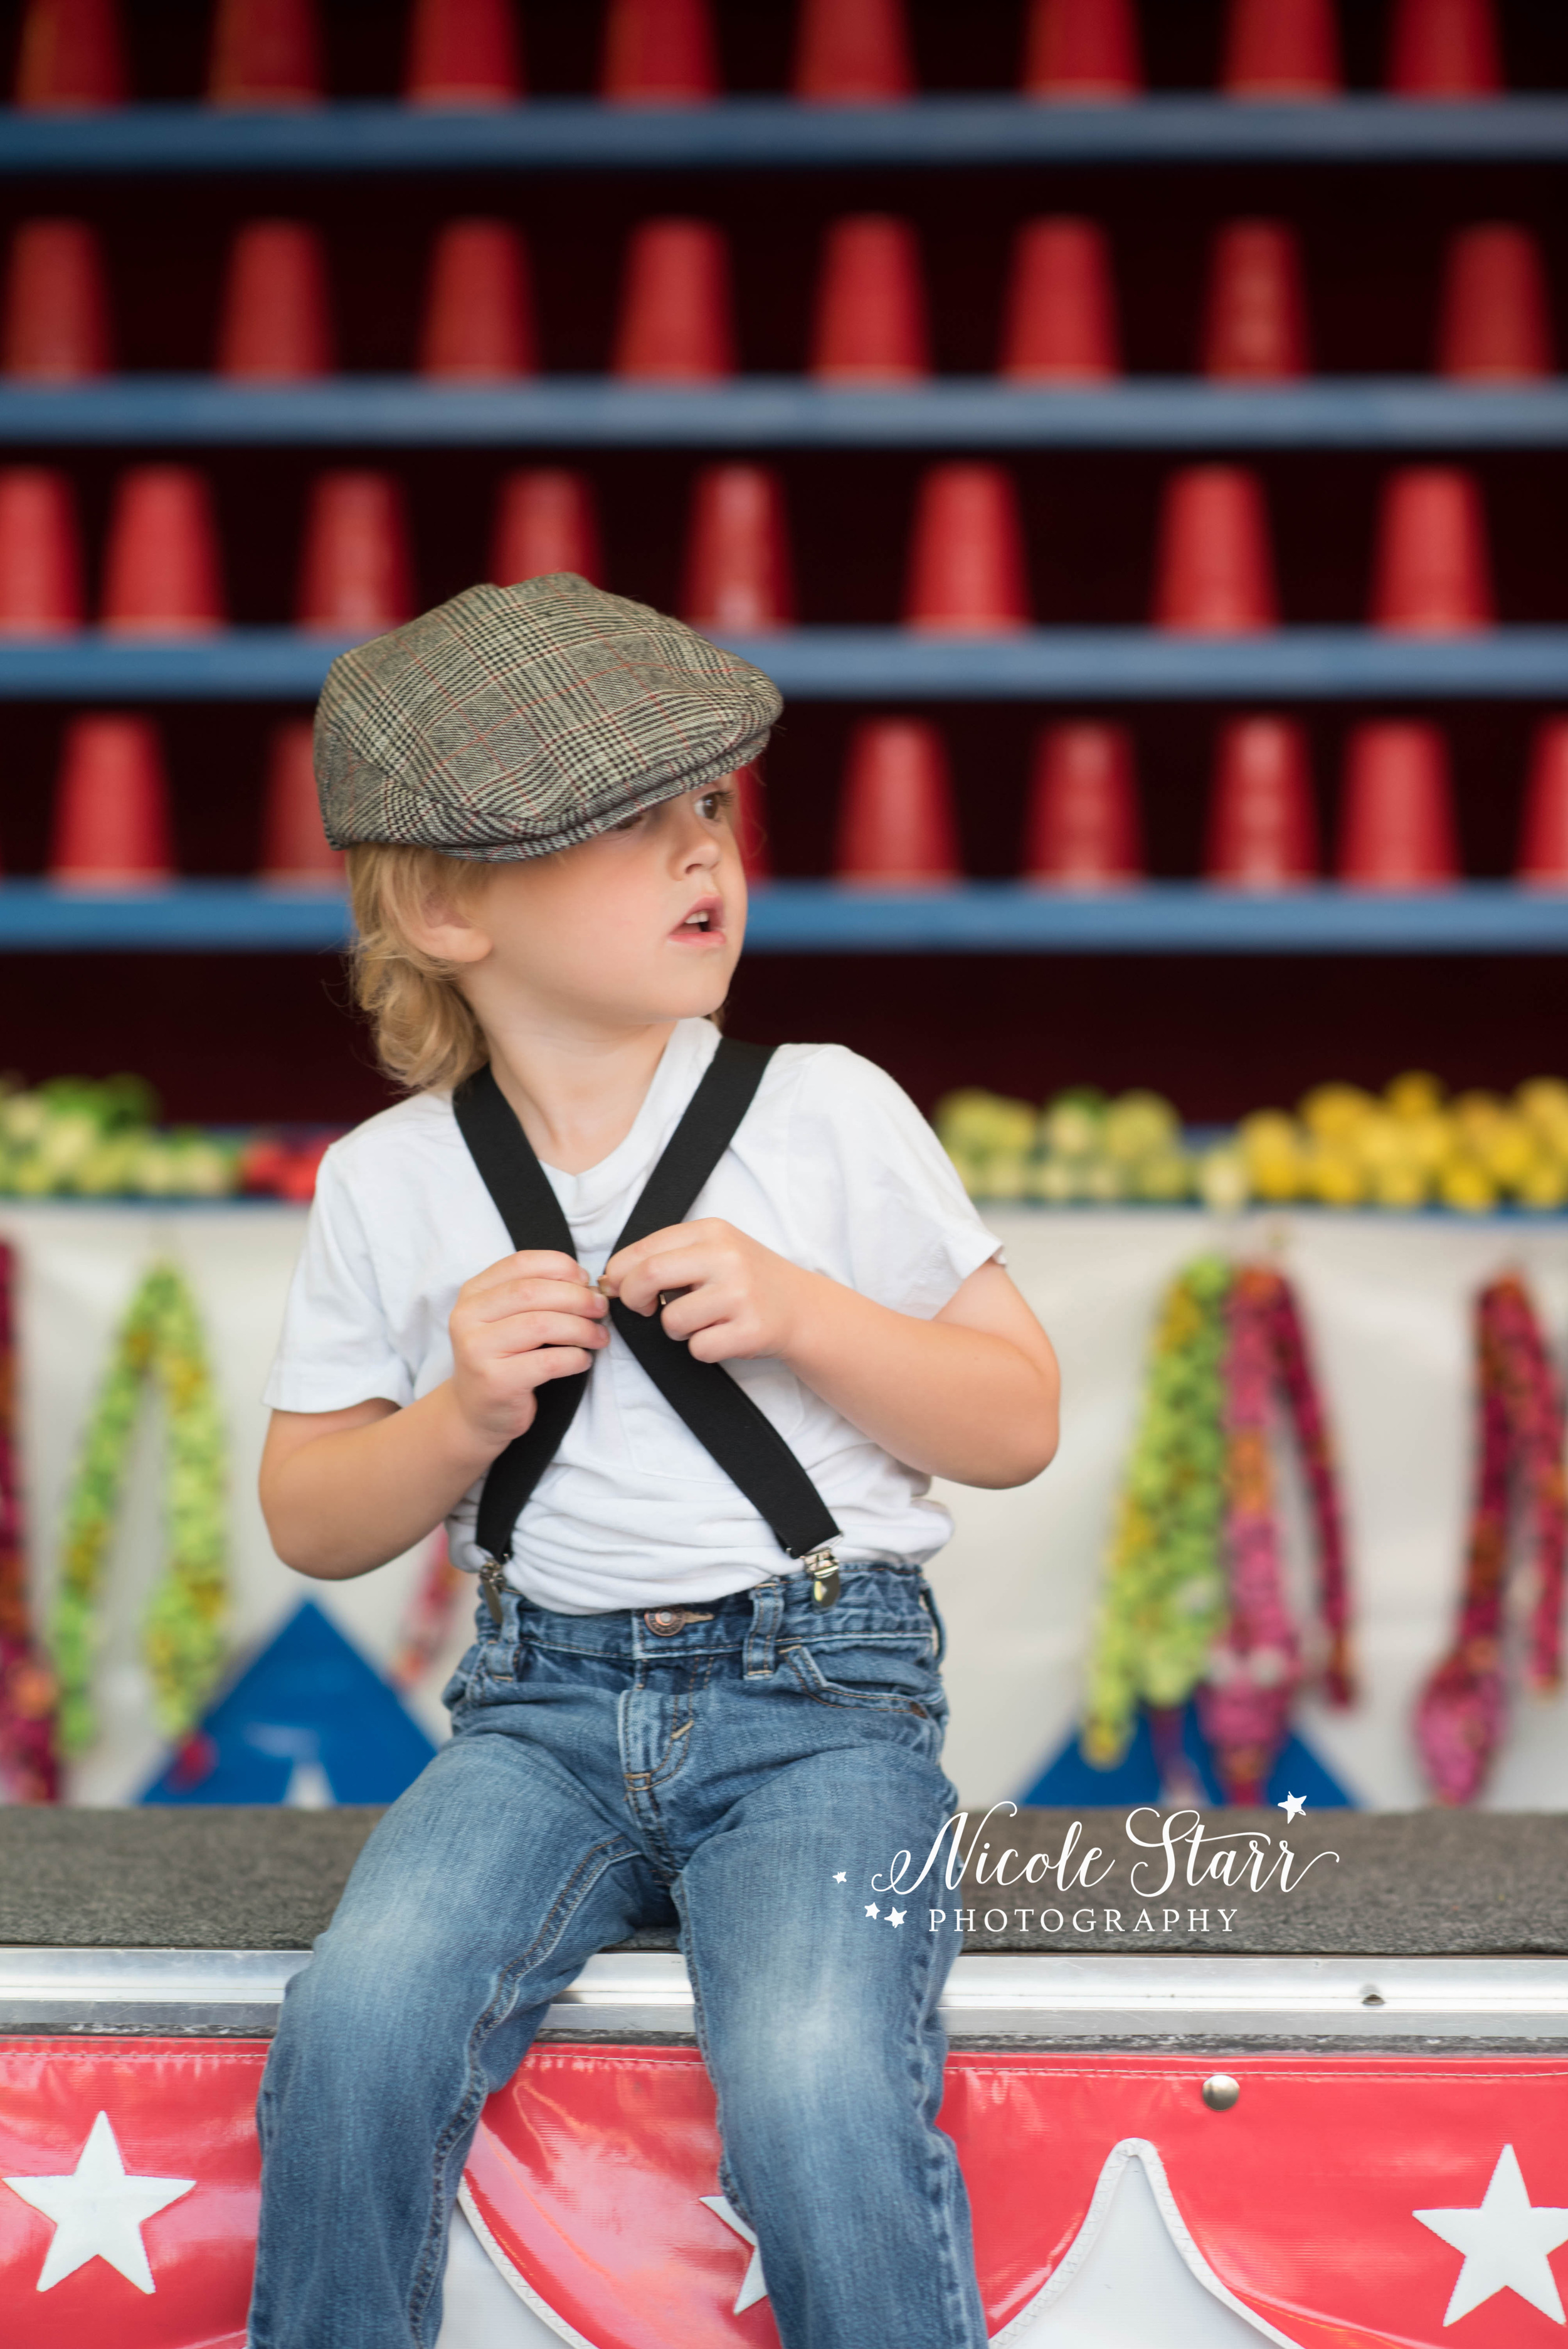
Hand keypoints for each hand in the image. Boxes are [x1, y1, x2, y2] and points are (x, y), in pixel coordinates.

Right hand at [448, 1249, 607, 1449]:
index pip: (521, 1263)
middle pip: (533, 1292)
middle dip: (577, 1297)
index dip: (560, 1266)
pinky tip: (583, 1360)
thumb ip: (536, 1295)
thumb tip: (586, 1285)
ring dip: (581, 1329)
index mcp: (473, 1293)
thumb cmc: (504, 1360)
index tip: (585, 1281)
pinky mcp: (496, 1381)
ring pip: (542, 1325)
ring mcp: (477, 1350)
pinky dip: (575, 1358)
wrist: (477, 1412)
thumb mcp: (508, 1319)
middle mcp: (468, 1317)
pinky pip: (548, 1362)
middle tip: (601, 1308)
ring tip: (599, 1337)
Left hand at [601, 1219, 809, 1363]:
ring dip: (677, 1329)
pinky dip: (703, 1348)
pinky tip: (723, 1334)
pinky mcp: (751, 1330)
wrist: (802, 1308)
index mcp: (712, 1231)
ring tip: (703, 1321)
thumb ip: (667, 1256)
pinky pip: (699, 1348)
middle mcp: (727, 1257)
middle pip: (648, 1277)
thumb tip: (609, 1280)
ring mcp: (741, 1294)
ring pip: (671, 1320)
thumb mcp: (714, 1250)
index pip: (642, 1250)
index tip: (622, 1288)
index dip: (620, 1275)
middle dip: (634, 1300)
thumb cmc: (746, 1280)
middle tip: (645, 1309)